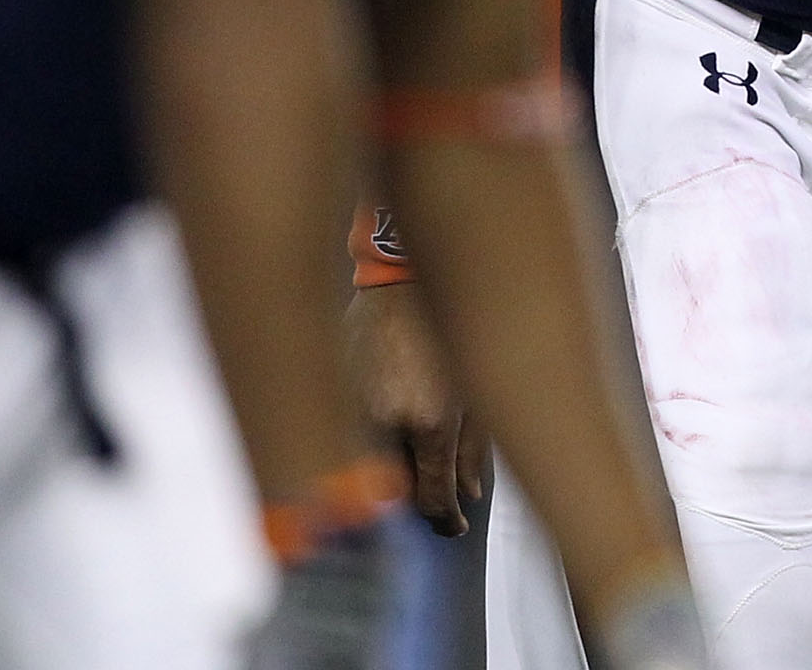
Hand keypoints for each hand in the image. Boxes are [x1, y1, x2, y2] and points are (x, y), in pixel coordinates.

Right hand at [343, 282, 487, 534]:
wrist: (405, 282)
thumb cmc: (452, 330)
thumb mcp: (479, 389)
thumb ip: (474, 448)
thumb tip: (467, 496)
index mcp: (431, 420)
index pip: (432, 494)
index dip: (445, 519)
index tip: (453, 528)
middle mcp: (387, 422)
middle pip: (394, 491)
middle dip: (415, 502)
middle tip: (434, 506)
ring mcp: (353, 412)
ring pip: (368, 470)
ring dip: (387, 480)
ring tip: (407, 473)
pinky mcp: (333, 400)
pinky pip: (349, 444)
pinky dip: (365, 454)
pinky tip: (381, 445)